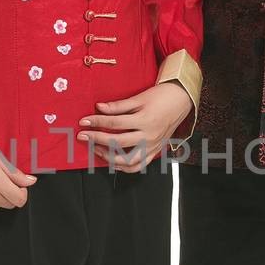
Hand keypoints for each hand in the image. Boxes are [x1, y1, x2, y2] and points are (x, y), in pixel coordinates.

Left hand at [77, 81, 191, 171]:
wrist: (180, 100)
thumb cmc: (160, 97)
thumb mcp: (139, 98)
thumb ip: (118, 105)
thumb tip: (99, 107)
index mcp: (145, 120)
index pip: (114, 123)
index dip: (97, 122)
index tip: (84, 121)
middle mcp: (149, 136)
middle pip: (117, 142)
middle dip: (97, 139)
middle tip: (83, 136)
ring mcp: (152, 146)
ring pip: (127, 160)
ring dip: (109, 157)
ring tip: (96, 149)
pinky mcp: (155, 151)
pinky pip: (138, 165)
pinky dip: (124, 167)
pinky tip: (112, 161)